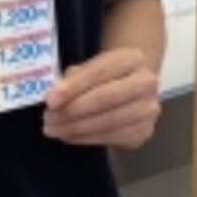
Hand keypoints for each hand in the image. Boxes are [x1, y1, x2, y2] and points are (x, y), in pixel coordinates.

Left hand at [43, 48, 160, 149]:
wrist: (132, 87)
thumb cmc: (104, 76)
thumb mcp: (90, 67)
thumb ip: (74, 78)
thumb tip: (54, 97)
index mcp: (132, 58)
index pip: (100, 71)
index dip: (74, 87)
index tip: (50, 100)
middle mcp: (146, 82)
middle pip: (106, 98)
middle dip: (72, 110)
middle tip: (48, 119)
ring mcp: (148, 109)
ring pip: (109, 121)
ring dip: (76, 128)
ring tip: (54, 130)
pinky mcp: (144, 131)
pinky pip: (112, 137)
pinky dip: (86, 139)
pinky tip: (69, 136)